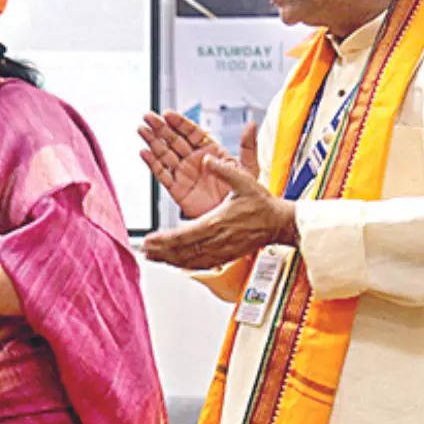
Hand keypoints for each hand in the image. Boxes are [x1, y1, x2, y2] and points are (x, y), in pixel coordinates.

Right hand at [139, 111, 259, 217]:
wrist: (234, 221)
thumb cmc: (242, 196)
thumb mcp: (248, 169)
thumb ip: (248, 147)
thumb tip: (252, 125)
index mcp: (210, 152)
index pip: (192, 133)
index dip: (180, 123)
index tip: (168, 115)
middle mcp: (194, 161)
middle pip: (174, 140)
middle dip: (161, 128)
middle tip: (149, 117)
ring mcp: (184, 174)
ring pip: (164, 154)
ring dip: (152, 141)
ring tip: (142, 130)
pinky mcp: (176, 189)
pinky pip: (161, 174)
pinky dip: (152, 163)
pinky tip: (144, 153)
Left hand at [141, 155, 296, 269]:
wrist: (279, 223)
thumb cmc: (262, 203)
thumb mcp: (244, 180)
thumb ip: (224, 169)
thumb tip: (207, 158)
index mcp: (217, 222)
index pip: (185, 234)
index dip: (165, 239)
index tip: (149, 240)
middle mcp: (217, 240)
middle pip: (183, 250)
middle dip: (161, 251)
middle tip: (144, 250)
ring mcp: (222, 251)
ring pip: (190, 260)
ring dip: (170, 260)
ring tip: (152, 257)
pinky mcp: (226, 256)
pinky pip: (202, 264)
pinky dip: (185, 265)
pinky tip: (174, 263)